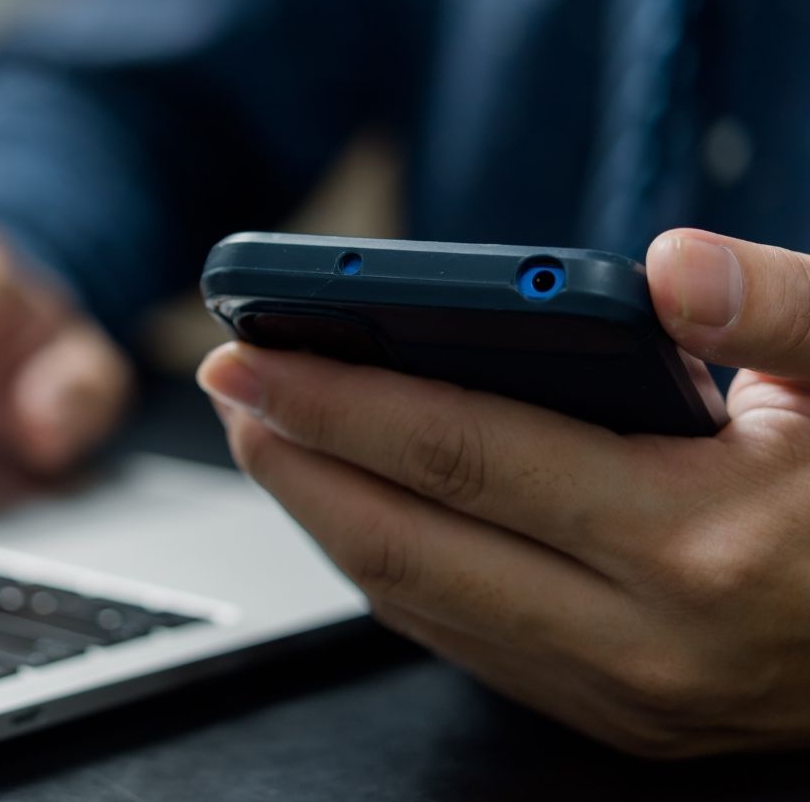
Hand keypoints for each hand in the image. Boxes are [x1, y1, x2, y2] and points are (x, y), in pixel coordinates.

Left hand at [198, 228, 809, 757]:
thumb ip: (781, 308)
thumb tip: (669, 264)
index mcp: (695, 538)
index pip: (464, 453)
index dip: (341, 399)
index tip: (251, 353)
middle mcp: (640, 637)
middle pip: (404, 540)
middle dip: (293, 459)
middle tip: (224, 388)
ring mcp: (618, 693)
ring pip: (414, 602)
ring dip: (320, 514)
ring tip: (266, 435)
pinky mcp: (610, 714)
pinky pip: (458, 637)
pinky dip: (384, 565)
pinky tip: (350, 505)